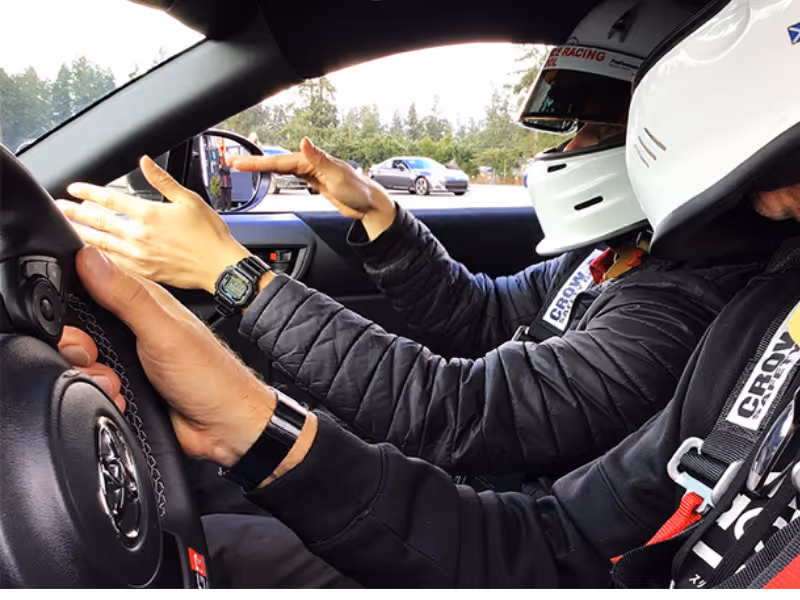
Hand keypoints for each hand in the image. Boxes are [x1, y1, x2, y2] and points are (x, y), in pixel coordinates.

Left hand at [57, 156, 251, 293]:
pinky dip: (100, 255)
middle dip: (76, 213)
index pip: (110, 199)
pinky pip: (114, 262)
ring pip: (101, 243)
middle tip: (61, 208)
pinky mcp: (144, 272)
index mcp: (149, 215)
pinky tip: (93, 252)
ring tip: (70, 228)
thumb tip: (144, 162)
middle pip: (99, 222)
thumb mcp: (189, 200)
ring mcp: (139, 256)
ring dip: (83, 234)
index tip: (75, 189)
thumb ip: (162, 180)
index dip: (89, 192)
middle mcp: (139, 236)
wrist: (220, 267)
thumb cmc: (210, 235)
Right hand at [71, 246, 315, 476]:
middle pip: (79, 327)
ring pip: (81, 360)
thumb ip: (127, 296)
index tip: (72, 323)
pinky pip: (91, 386)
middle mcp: (134, 327)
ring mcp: (128, 357)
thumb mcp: (165, 332)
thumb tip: (90, 257)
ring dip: (91, 376)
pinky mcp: (126, 384)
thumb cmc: (211, 377)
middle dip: (78, 348)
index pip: (92, 284)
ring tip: (116, 385)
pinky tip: (119, 399)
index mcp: (145, 302)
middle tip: (95, 358)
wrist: (225, 428)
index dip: (71, 300)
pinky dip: (98, 394)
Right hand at [230, 138, 396, 239]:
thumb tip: (304, 141)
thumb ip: (319, 158)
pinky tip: (268, 173)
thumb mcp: (337, 175)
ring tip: (242, 165)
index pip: (279, 162)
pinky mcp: (313, 181)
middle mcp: (309, 163)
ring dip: (261, 167)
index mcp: (312, 160)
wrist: (370, 205)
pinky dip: (275, 173)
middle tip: (231, 161)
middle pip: (275, 162)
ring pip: (280, 168)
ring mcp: (310, 172)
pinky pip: (289, 175)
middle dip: (253, 162)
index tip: (239, 162)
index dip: (257, 162)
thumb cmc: (358, 190)